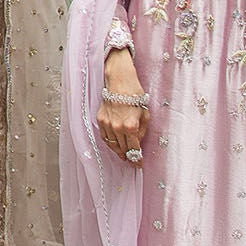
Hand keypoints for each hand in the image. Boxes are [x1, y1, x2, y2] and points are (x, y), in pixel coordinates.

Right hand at [97, 47, 148, 163]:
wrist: (120, 81)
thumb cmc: (135, 95)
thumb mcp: (145, 114)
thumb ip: (141, 131)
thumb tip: (137, 142)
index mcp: (131, 126)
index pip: (134, 149)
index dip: (137, 159)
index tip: (139, 164)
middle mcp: (118, 128)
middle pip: (123, 149)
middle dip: (128, 156)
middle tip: (132, 161)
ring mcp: (107, 124)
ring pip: (112, 145)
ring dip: (118, 151)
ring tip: (123, 155)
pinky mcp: (101, 120)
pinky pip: (104, 137)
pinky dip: (109, 143)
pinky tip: (114, 145)